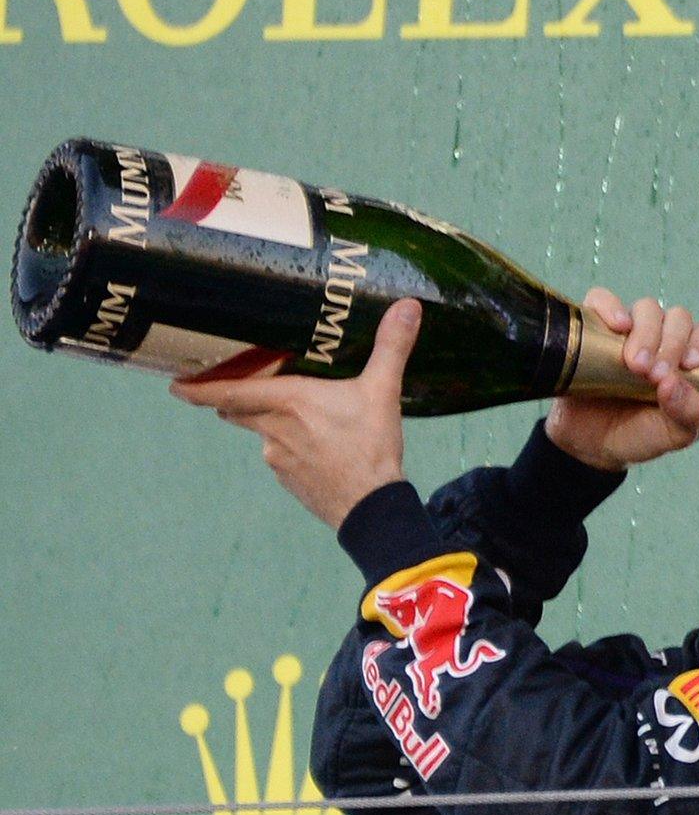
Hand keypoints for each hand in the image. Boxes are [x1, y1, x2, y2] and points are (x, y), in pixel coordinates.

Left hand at [171, 299, 419, 528]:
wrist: (373, 508)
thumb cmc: (372, 448)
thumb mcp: (383, 391)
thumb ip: (391, 347)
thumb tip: (409, 306)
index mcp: (288, 401)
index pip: (226, 391)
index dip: (197, 387)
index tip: (174, 383)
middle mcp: (273, 429)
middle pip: (238, 410)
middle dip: (232, 398)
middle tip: (234, 385)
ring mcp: (277, 459)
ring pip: (263, 433)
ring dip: (270, 423)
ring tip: (298, 417)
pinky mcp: (289, 480)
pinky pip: (281, 457)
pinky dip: (291, 448)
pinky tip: (319, 448)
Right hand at [545, 288, 698, 472]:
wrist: (590, 444)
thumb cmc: (638, 435)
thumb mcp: (671, 435)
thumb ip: (685, 415)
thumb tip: (675, 384)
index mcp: (690, 358)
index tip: (691, 363)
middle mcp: (663, 338)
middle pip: (679, 318)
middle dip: (672, 344)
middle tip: (655, 376)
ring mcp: (629, 330)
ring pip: (647, 308)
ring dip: (646, 333)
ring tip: (635, 365)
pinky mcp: (595, 326)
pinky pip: (602, 299)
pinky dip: (610, 308)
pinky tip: (617, 327)